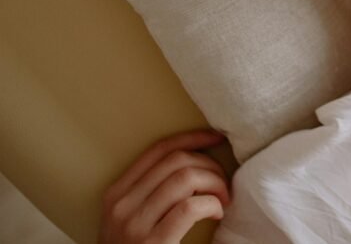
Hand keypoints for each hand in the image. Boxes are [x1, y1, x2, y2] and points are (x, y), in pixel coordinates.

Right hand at [100, 128, 231, 243]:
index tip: (217, 137)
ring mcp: (134, 225)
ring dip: (215, 184)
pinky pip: (191, 207)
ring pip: (186, 178)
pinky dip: (212, 204)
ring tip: (222, 200)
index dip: (192, 137)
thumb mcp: (131, 219)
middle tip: (223, 184)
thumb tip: (195, 163)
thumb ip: (152, 192)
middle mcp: (121, 205)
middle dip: (209, 165)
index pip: (159, 149)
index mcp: (116, 193)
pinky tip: (217, 214)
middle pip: (177, 161)